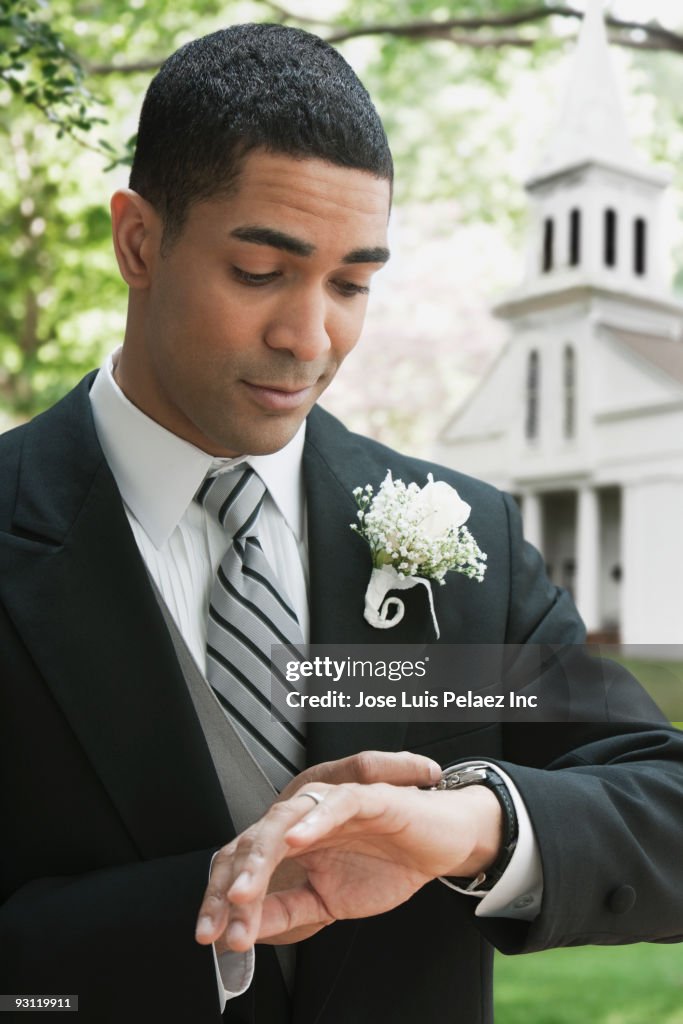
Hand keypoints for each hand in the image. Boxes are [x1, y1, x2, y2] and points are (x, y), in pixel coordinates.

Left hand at [196, 776, 501, 951]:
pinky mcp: (367, 798)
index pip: (244, 864)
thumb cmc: (386, 865)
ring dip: (260, 856)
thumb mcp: (326, 902)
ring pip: (284, 819)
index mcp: (290, 843)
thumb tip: (244, 933)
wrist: (441, 846)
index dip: (222, 899)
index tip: (209, 937)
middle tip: (220, 926)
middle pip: (254, 841)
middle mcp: (303, 819)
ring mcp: (331, 805)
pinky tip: (295, 840)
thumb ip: (285, 911)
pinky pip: (335, 803)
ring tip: (243, 894)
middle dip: (232, 884)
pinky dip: (314, 820)